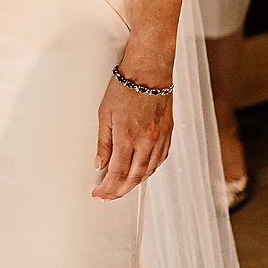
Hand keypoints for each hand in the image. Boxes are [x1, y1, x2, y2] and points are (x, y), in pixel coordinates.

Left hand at [93, 63, 172, 199]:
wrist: (149, 72)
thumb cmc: (125, 88)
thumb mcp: (104, 114)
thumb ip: (103, 142)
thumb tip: (100, 163)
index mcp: (127, 137)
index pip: (117, 173)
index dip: (108, 188)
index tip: (99, 193)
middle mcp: (146, 141)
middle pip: (134, 178)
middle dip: (119, 191)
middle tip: (108, 195)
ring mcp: (159, 139)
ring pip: (148, 172)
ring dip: (134, 183)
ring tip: (122, 186)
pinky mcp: (168, 134)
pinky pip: (159, 160)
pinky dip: (149, 170)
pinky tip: (141, 171)